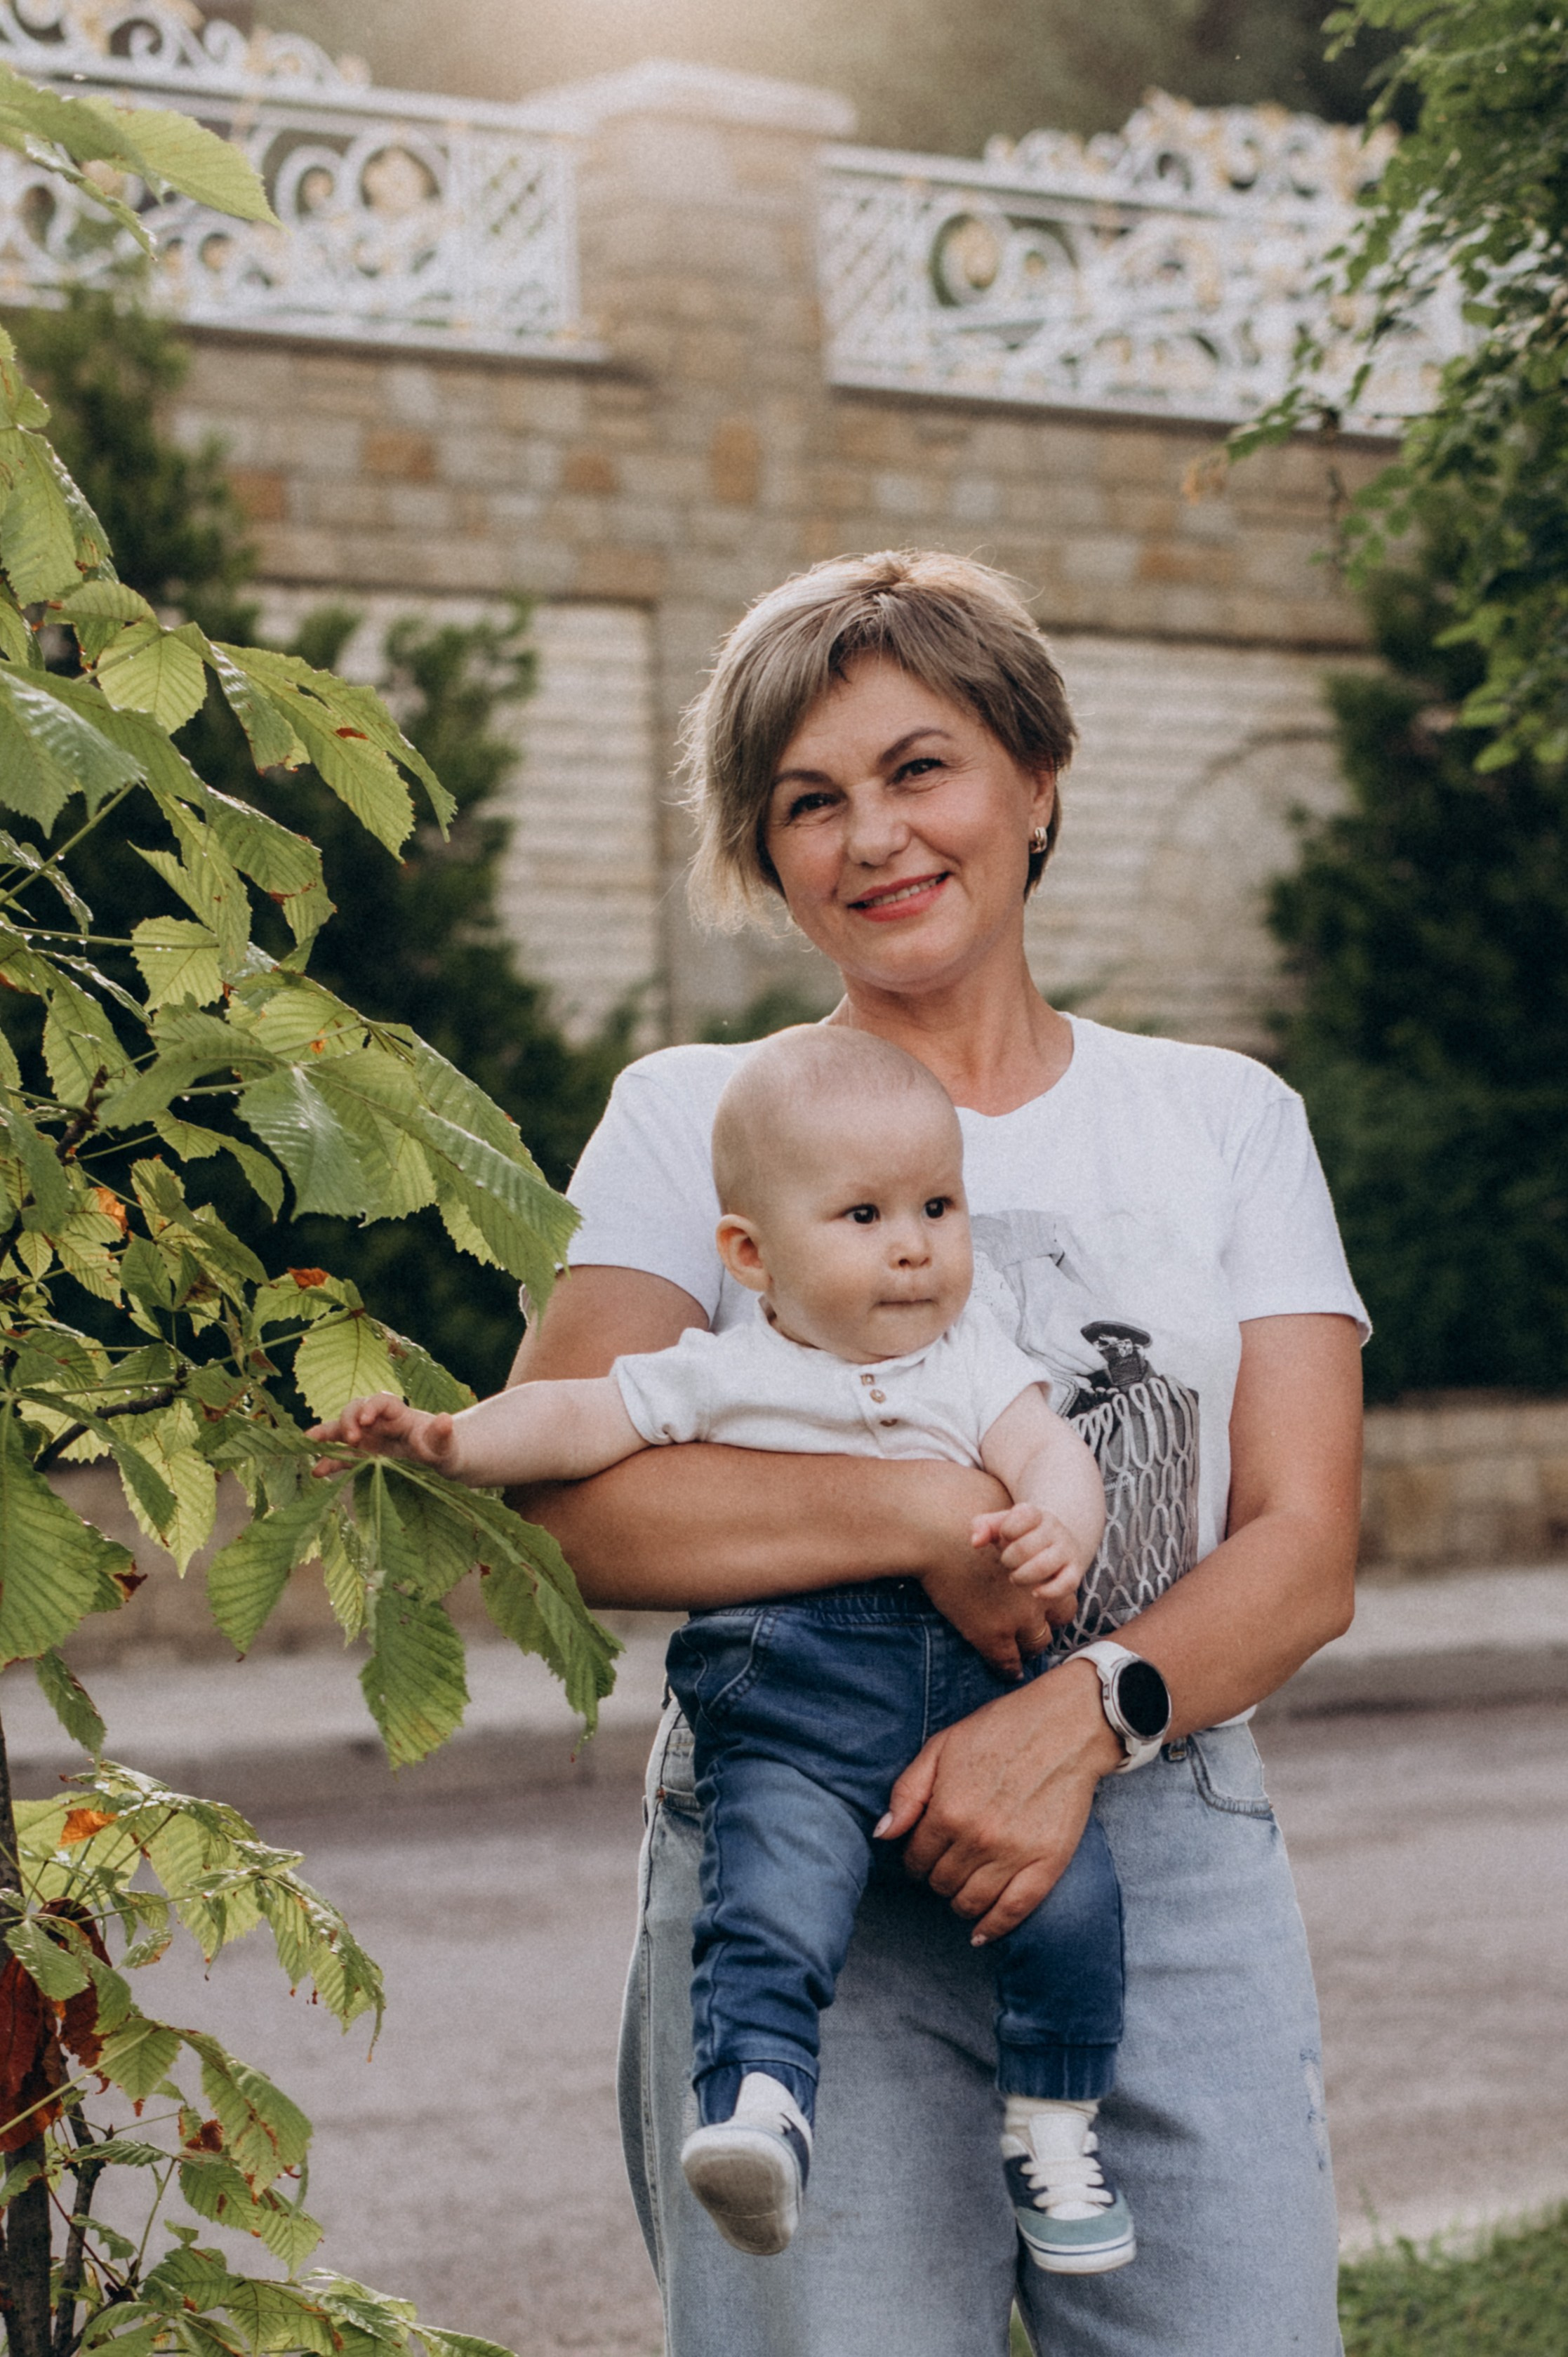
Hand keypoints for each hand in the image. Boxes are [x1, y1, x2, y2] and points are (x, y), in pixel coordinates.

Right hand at [310, 1392, 455, 1469]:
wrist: (438, 1464)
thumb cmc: (442, 1449)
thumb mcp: (445, 1445)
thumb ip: (441, 1435)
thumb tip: (446, 1420)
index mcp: (399, 1414)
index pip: (381, 1402)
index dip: (371, 1407)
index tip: (367, 1420)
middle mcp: (379, 1422)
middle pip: (356, 1410)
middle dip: (348, 1420)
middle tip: (352, 1438)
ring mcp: (368, 1438)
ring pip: (341, 1430)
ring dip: (326, 1435)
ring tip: (309, 1443)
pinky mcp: (362, 1456)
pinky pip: (341, 1456)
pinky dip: (329, 1462)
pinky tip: (317, 1471)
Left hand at [875, 1658, 1122, 1941]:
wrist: (1066, 1726)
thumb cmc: (1001, 1729)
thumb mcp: (941, 1747)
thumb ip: (907, 1791)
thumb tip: (883, 1833)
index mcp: (947, 1810)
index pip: (915, 1858)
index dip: (915, 1857)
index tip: (923, 1852)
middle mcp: (977, 1839)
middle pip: (940, 1883)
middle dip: (936, 1876)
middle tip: (946, 1862)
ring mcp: (1014, 1855)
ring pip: (970, 1902)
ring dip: (959, 1900)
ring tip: (963, 1886)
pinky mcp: (1048, 1865)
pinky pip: (1013, 1912)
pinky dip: (993, 1928)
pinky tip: (981, 1932)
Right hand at [920, 1535, 1054, 1678]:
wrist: (940, 1539)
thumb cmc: (968, 1532)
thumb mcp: (1003, 1535)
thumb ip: (1017, 1551)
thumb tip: (1011, 1560)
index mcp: (1045, 1575)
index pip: (1063, 1604)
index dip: (1051, 1611)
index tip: (1040, 1614)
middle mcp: (1037, 1600)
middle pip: (1051, 1626)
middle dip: (1042, 1631)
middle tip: (1030, 1634)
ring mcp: (1016, 1620)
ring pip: (1035, 1645)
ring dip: (1027, 1649)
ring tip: (1018, 1653)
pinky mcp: (991, 1635)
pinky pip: (1008, 1662)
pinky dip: (1009, 1668)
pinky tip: (1007, 1671)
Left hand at [970, 1502, 1085, 1613]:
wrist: (1054, 1539)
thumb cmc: (1018, 1533)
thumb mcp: (999, 1524)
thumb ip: (982, 1526)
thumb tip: (975, 1542)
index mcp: (1034, 1513)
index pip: (1020, 1517)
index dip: (1005, 1531)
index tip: (1005, 1536)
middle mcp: (1054, 1528)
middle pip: (1025, 1548)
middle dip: (1009, 1560)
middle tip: (1007, 1562)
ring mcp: (1066, 1549)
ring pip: (1043, 1567)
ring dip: (1022, 1577)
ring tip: (1015, 1577)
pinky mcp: (1074, 1570)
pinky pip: (1067, 1584)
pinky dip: (1049, 1592)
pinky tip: (1034, 1593)